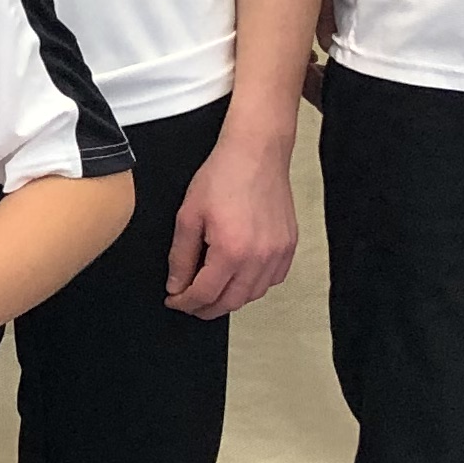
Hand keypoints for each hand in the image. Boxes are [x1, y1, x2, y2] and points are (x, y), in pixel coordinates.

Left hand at [166, 127, 298, 316]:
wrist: (256, 153)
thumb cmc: (222, 176)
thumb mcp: (188, 215)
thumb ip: (181, 256)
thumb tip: (177, 285)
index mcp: (231, 251)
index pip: (205, 294)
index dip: (185, 303)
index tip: (174, 301)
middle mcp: (259, 258)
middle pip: (231, 302)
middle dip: (206, 309)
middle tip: (190, 304)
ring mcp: (278, 253)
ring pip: (253, 295)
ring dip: (230, 299)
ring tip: (212, 291)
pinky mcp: (289, 246)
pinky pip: (272, 280)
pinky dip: (254, 286)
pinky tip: (239, 277)